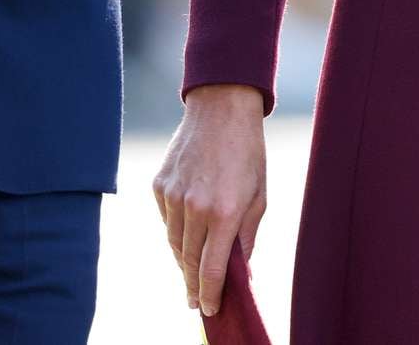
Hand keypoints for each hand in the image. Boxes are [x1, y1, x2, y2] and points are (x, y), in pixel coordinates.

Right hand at [153, 84, 266, 318]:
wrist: (221, 108)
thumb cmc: (247, 153)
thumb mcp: (258, 197)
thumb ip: (246, 237)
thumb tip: (238, 270)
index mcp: (224, 214)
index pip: (211, 270)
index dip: (210, 295)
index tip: (209, 311)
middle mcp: (194, 208)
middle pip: (189, 262)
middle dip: (194, 285)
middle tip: (197, 301)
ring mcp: (173, 196)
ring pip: (174, 243)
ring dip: (183, 260)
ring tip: (191, 271)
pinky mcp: (159, 184)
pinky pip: (166, 219)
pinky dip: (175, 230)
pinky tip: (187, 230)